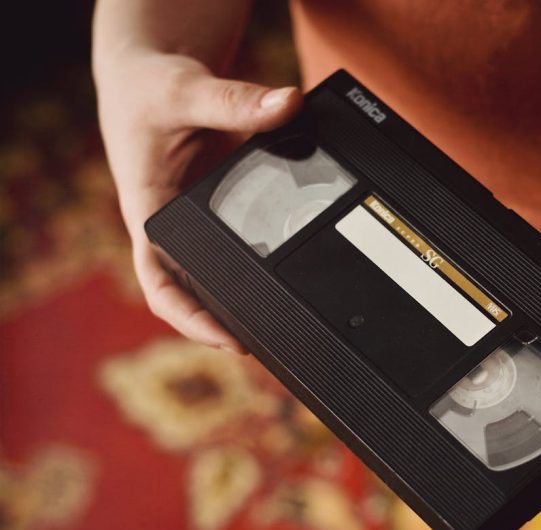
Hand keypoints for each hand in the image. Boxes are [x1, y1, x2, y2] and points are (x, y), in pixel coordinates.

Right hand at [96, 50, 301, 351]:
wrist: (149, 75)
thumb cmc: (149, 88)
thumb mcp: (187, 91)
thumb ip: (236, 101)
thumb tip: (289, 105)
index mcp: (148, 211)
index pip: (160, 284)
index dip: (191, 319)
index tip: (229, 340)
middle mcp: (170, 225)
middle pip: (193, 292)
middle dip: (225, 323)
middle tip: (275, 343)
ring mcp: (195, 220)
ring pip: (215, 274)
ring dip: (243, 299)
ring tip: (289, 323)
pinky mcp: (217, 208)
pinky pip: (237, 245)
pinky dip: (258, 263)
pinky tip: (293, 272)